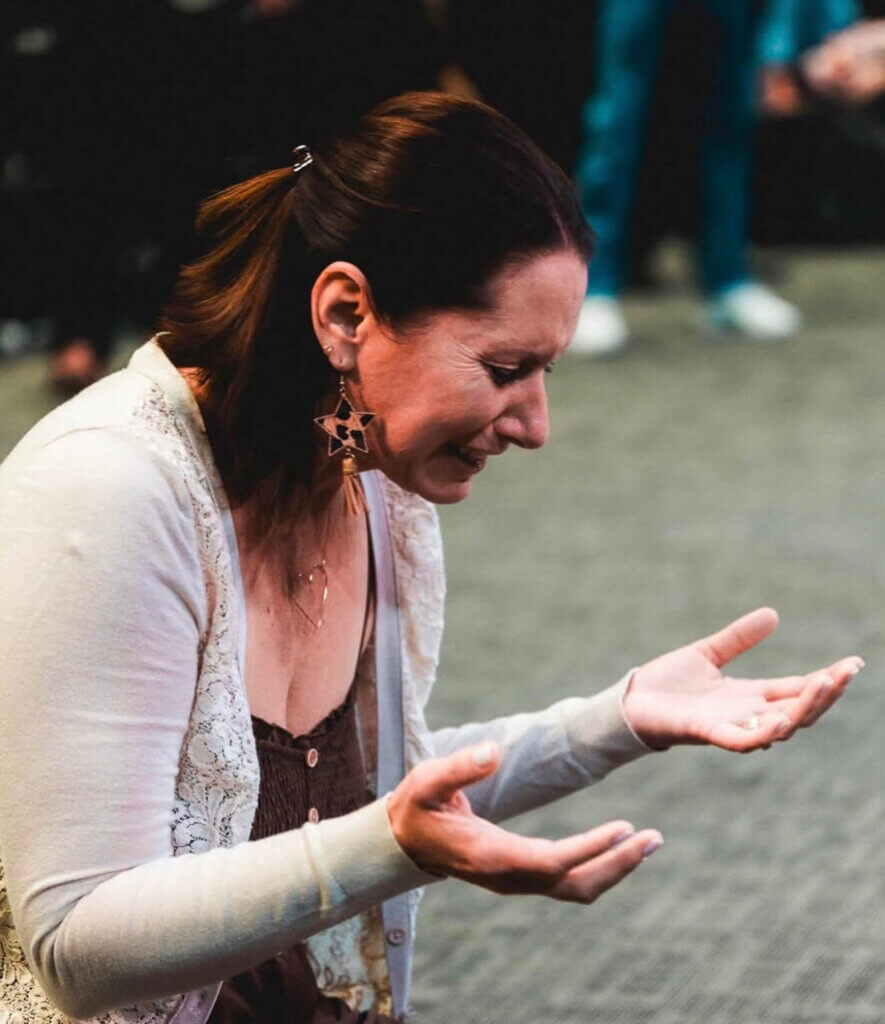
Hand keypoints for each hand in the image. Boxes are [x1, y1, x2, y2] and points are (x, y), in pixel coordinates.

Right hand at [388, 742, 662, 902]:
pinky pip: (566, 881)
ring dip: (614, 869)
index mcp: (490, 857)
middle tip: (655, 838)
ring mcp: (515, 882)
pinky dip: (596, 867)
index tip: (624, 828)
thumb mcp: (427, 781)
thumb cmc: (415, 808)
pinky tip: (617, 847)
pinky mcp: (519, 876)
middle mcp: (508, 878)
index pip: (551, 862)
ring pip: (574, 888)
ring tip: (648, 842)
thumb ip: (459, 767)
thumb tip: (493, 750)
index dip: (590, 848)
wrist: (401, 842)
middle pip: (573, 883)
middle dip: (617, 863)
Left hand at [622, 607, 863, 751]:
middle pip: (798, 710)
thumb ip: (739, 638)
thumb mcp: (708, 653)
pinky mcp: (706, 733)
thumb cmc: (667, 684)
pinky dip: (761, 734)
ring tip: (825, 684)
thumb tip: (773, 614)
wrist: (630, 701)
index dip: (826, 679)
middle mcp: (746, 715)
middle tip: (849, 672)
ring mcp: (729, 727)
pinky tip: (781, 723)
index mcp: (750, 696)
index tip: (854, 663)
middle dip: (826, 694)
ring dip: (804, 708)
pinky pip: (740, 740)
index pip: (798, 689)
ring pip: (779, 726)